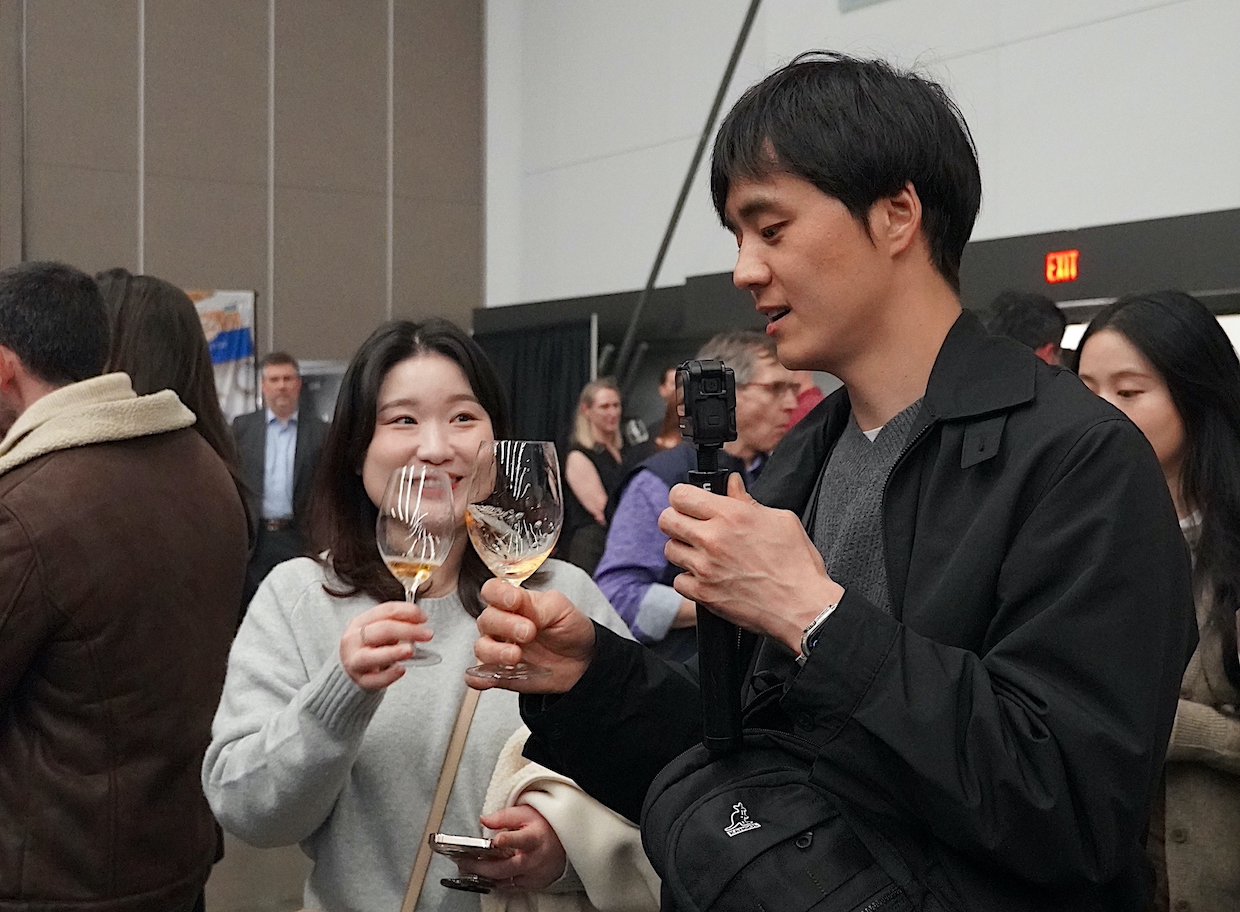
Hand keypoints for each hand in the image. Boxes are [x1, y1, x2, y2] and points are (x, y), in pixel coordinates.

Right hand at [339, 601, 429, 691]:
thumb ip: (397, 623)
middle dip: (407, 630)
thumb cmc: (371, 646)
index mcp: (360, 622)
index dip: (408, 612)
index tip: (424, 618)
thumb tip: (419, 620)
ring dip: (393, 652)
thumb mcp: (380, 629)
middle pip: (381, 630)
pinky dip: (389, 675)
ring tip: (410, 651)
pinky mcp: (359, 680)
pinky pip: (373, 679)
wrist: (353, 668)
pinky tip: (401, 670)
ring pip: (369, 656)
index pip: (386, 611)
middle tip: (427, 635)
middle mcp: (353, 640)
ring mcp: (353, 661)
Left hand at [455, 805, 566, 891]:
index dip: (508, 840)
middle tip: (464, 863)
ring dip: (485, 876)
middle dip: (481, 867)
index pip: (521, 840)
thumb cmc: (544, 826)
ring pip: (505, 880)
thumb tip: (484, 819)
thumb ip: (503, 817)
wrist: (565, 843)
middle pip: (504, 867)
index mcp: (534, 838)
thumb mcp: (526, 813)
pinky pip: (511, 887)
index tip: (496, 840)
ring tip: (468, 869)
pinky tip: (486, 876)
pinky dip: (497, 882)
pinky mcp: (533, 884)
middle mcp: (534, 859)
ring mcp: (534, 874)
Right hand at [470, 578, 596, 692]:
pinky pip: (480, 676)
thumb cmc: (569, 628)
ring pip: (481, 648)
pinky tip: (487, 678)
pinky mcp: (500, 673)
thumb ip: (538, 605)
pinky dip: (479, 678)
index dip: (498, 594)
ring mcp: (499, 649)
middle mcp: (502, 624)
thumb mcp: (560, 609)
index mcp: (514, 602)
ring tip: (516, 656)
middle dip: (505, 625)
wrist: (582, 660)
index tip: (514, 601)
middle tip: (528, 632)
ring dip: (495, 652)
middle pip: (486, 619)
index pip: (492, 591)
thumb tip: (518, 603)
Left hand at [660, 473, 843, 652]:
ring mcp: (705, 567)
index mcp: (731, 515)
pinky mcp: (704, 594)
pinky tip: (707, 577)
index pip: (681, 495)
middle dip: (676, 520)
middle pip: (666, 520)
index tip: (688, 503)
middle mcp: (713, 538)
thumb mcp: (780, 520)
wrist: (803, 606)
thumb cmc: (797, 565)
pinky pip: (678, 581)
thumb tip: (732, 485)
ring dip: (683, 550)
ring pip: (670, 550)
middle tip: (690, 526)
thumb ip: (747, 501)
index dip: (682, 497)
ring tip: (702, 553)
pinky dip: (689, 580)